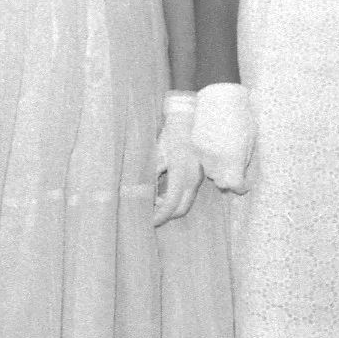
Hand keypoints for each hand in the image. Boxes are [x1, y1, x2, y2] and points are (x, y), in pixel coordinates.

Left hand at [153, 91, 201, 225]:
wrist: (188, 117)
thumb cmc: (170, 134)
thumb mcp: (156, 153)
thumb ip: (150, 174)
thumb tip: (139, 193)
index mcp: (182, 174)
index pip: (171, 205)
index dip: (159, 216)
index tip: (147, 220)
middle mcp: (194, 179)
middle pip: (181, 208)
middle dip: (166, 215)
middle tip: (149, 213)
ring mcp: (199, 176)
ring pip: (186, 201)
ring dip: (171, 205)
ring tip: (153, 201)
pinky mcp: (199, 172)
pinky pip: (188, 192)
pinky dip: (176, 197)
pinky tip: (162, 191)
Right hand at [193, 82, 254, 192]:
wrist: (219, 95)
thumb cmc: (240, 114)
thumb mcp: (250, 138)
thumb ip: (244, 160)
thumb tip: (242, 173)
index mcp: (233, 158)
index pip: (234, 185)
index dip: (241, 187)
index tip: (245, 184)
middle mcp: (216, 159)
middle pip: (220, 181)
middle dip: (229, 179)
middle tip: (236, 172)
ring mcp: (203, 152)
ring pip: (209, 172)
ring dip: (218, 170)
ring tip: (226, 158)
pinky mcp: (195, 144)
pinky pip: (202, 160)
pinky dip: (209, 159)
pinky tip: (216, 148)